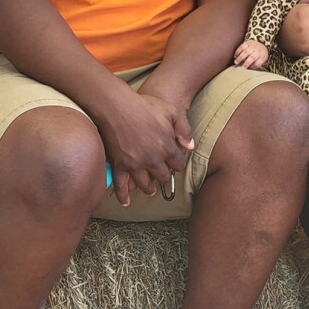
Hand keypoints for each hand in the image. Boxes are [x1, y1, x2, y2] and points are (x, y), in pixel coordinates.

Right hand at [98, 90, 193, 206]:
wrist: (117, 107)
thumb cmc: (145, 106)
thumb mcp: (171, 111)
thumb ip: (184, 130)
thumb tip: (190, 147)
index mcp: (167, 147)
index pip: (178, 164)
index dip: (178, 164)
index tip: (176, 164)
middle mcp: (153, 160)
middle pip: (163, 176)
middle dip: (165, 177)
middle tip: (164, 176)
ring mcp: (136, 165)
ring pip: (145, 184)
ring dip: (149, 188)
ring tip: (151, 190)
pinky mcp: (120, 165)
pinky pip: (121, 185)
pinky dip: (123, 195)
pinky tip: (126, 202)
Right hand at [234, 39, 268, 68]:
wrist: (261, 45)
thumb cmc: (259, 56)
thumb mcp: (261, 61)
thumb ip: (255, 65)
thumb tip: (247, 68)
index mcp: (262, 56)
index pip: (258, 63)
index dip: (252, 66)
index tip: (247, 69)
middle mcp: (259, 51)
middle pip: (252, 57)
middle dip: (246, 63)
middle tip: (241, 67)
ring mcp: (253, 46)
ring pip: (246, 51)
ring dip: (240, 57)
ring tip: (235, 62)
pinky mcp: (248, 42)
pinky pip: (242, 46)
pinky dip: (238, 51)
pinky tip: (235, 56)